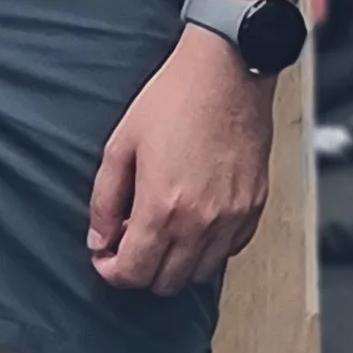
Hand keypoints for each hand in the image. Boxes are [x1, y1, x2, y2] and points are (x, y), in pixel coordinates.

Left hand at [87, 26, 277, 295]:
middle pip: (165, 282)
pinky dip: (209, 249)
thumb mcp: (121, 145)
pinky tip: (195, 221)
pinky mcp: (253, 206)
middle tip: (130, 241)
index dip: (111, 271)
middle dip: (140, 270)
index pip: (133, 273)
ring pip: (199, 274)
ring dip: (175, 263)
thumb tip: (99, 238)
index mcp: (162, 208)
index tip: (106, 256)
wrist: (228, 70)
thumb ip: (104, 200)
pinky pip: (229, 251)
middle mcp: (201, 222)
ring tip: (163, 231)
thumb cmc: (176, 98)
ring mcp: (232, 217)